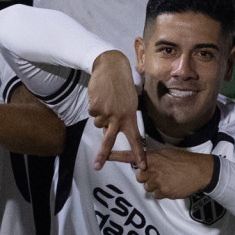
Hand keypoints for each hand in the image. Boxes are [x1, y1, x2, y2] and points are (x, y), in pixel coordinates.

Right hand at [85, 50, 139, 170]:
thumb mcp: (128, 103)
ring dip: (100, 116)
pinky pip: (92, 113)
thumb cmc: (121, 86)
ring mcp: (106, 112)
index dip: (139, 153)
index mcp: (130, 116)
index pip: (136, 138)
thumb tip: (107, 133)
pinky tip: (100, 96)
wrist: (111, 67)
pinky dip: (94, 107)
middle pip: (110, 140)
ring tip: (106, 101)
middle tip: (97, 166)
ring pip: (98, 124)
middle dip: (103, 155)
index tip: (143, 166)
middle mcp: (119, 117)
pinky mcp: (96, 107)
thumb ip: (121, 119)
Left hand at [102, 144, 214, 198]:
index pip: (131, 156)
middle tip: (159, 173)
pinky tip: (172, 185)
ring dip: (155, 185)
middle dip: (146, 177)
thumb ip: (153, 157)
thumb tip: (144, 162)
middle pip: (139, 177)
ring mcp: (158, 182)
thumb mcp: (167, 153)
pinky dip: (162, 192)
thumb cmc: (184, 161)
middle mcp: (152, 170)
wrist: (200, 171)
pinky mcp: (164, 192)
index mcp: (153, 158)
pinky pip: (156, 195)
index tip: (104, 156)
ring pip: (148, 187)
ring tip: (168, 179)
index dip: (116, 157)